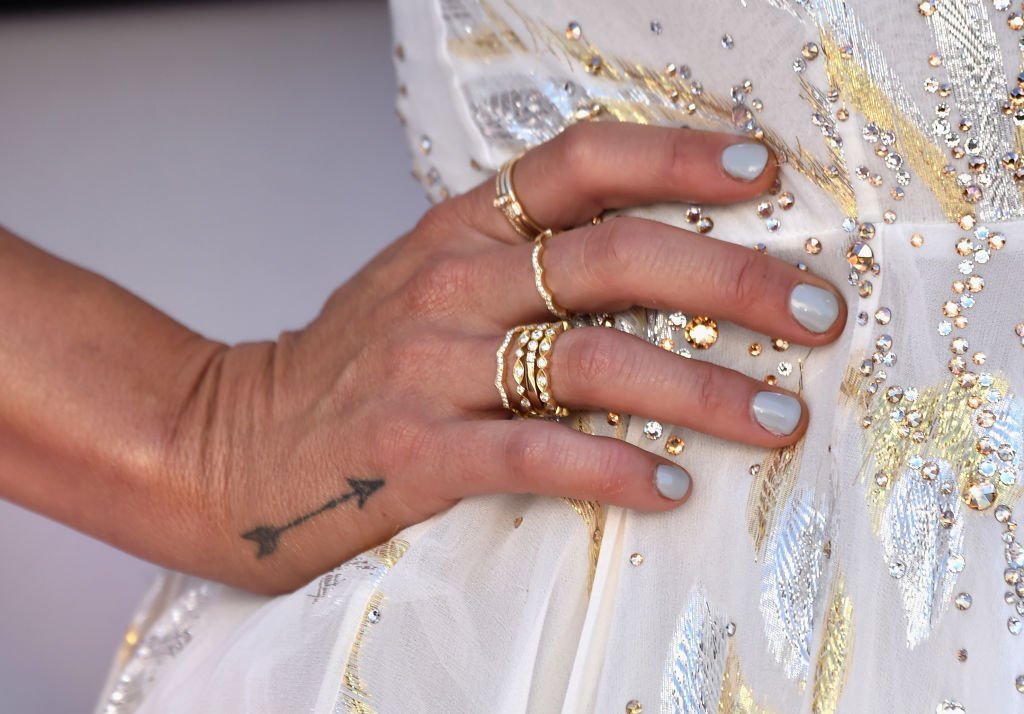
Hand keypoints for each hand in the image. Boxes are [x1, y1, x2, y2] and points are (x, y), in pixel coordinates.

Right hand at [157, 122, 844, 593]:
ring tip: (776, 418)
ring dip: (701, 389)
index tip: (761, 173)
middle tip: (816, 314)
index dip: (676, 156)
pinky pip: (536, 452)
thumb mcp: (426, 286)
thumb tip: (655, 274)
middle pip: (616, 256)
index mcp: (460, 231)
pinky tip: (669, 487)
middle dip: (732, 280)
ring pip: (593, 357)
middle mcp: (453, 282)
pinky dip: (612, 467)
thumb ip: (517, 266)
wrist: (233, 441)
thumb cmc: (349, 366)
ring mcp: (432, 366)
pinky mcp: (417, 451)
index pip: (580, 163)